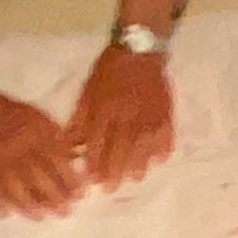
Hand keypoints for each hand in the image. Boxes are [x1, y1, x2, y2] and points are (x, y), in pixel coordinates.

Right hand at [0, 89, 84, 217]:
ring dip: (30, 208)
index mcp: (34, 132)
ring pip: (15, 191)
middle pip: (39, 179)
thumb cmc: (8, 113)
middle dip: (55, 200)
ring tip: (40, 216)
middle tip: (65, 212)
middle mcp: (16, 148)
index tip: (80, 194)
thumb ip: (56, 137)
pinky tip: (6, 213)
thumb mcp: (37, 117)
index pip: (57, 160)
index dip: (71, 180)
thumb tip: (77, 159)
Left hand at [71, 43, 176, 193]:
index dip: (94, 165)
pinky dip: (161, 151)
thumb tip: (71, 144)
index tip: (91, 180)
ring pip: (144, 150)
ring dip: (138, 166)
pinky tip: (156, 159)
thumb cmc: (109, 70)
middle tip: (110, 188)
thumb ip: (80, 118)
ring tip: (133, 177)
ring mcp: (149, 117)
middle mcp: (127, 117)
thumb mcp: (88, 90)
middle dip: (114, 173)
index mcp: (105, 110)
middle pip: (121, 152)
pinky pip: (166, 139)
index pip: (98, 144)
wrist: (140, 49)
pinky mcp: (166, 115)